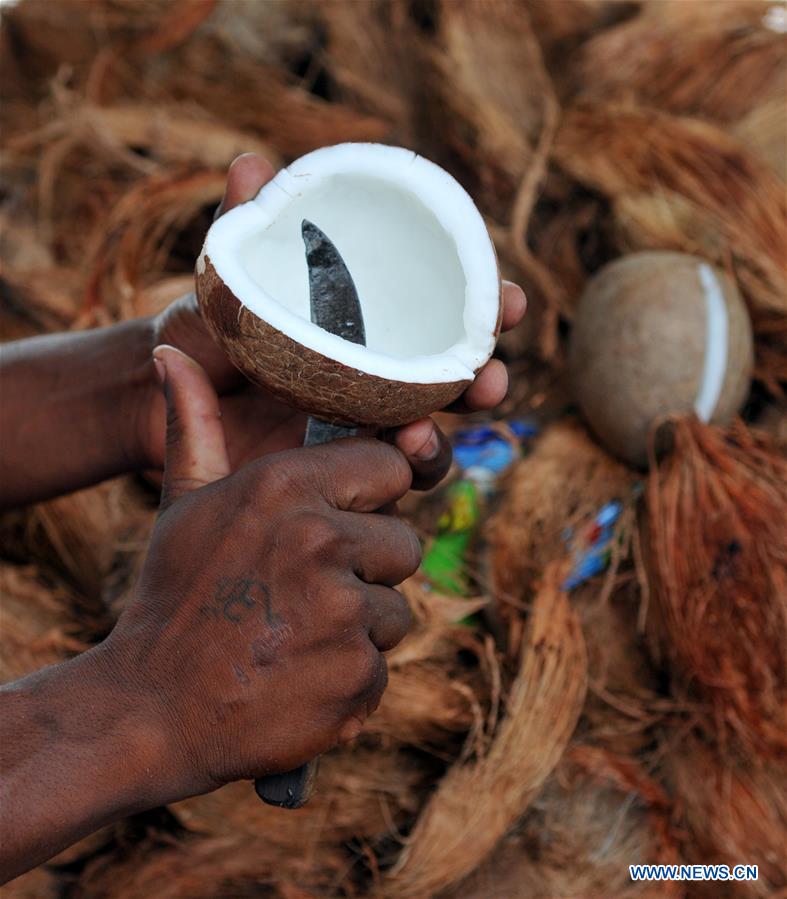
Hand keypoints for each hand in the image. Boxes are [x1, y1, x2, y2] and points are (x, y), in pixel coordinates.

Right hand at [109, 345, 418, 796]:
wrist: (149, 711)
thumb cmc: (174, 598)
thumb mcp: (184, 504)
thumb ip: (194, 425)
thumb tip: (168, 352)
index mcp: (285, 486)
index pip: (390, 468)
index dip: (366, 501)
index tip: (332, 527)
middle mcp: (320, 540)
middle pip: (405, 542)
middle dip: (366, 570)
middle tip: (301, 596)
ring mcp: (343, 612)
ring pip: (396, 610)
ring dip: (356, 630)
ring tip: (291, 637)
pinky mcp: (357, 675)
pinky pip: (381, 666)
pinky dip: (347, 679)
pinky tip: (296, 678)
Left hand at [140, 155, 526, 487]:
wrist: (158, 403)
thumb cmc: (199, 333)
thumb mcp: (223, 279)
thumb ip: (242, 227)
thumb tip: (251, 162)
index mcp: (366, 324)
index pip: (439, 312)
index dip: (484, 307)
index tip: (509, 300)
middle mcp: (377, 374)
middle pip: (452, 376)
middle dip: (483, 375)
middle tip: (490, 375)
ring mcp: (364, 425)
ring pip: (434, 432)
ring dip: (450, 434)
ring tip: (425, 430)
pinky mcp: (347, 470)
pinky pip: (397, 475)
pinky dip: (412, 467)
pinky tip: (400, 456)